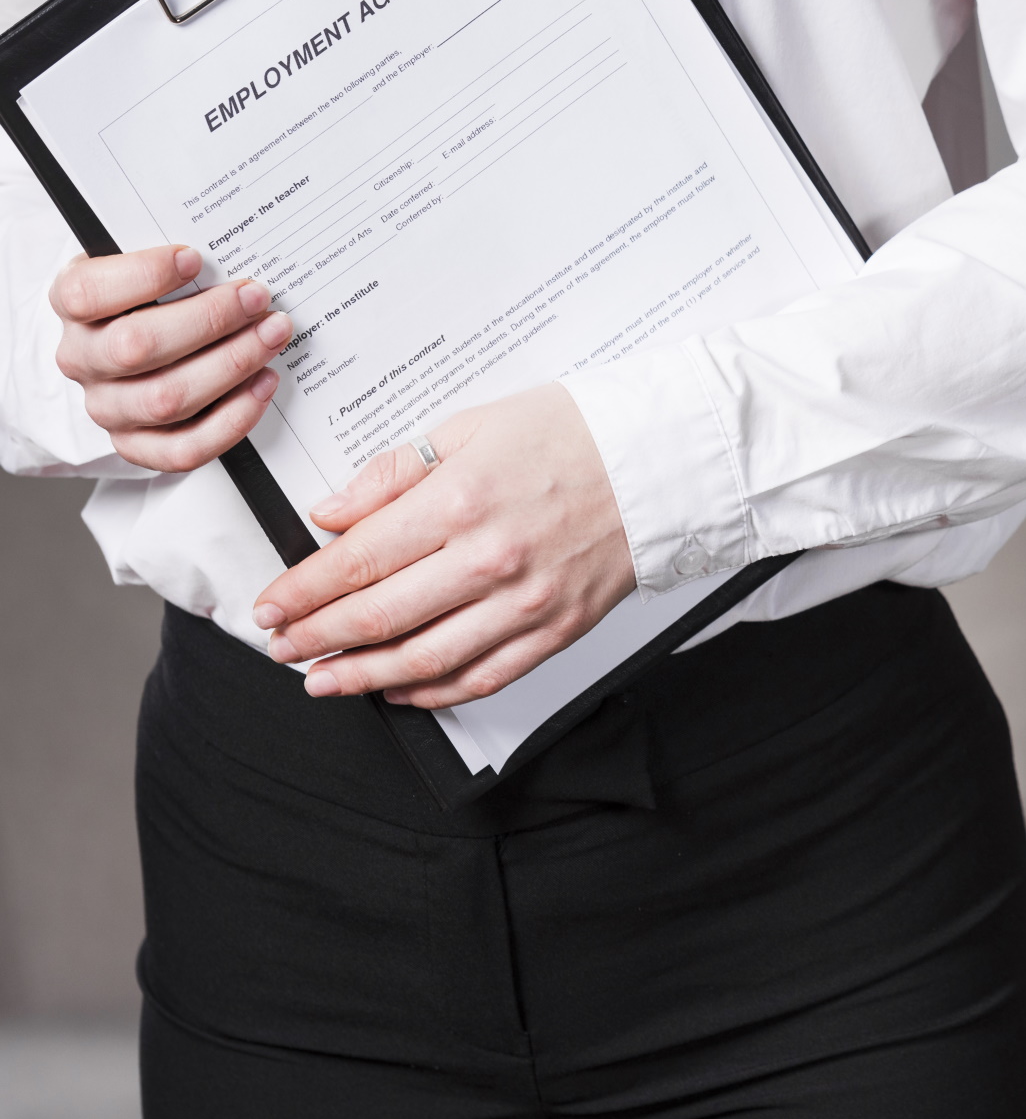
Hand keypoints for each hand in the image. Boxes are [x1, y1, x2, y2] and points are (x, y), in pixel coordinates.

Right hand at [52, 245, 292, 470]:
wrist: (130, 345)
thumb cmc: (148, 297)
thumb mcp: (146, 266)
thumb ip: (174, 262)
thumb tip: (227, 257)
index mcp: (72, 305)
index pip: (87, 293)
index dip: (142, 276)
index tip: (194, 259)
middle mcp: (81, 359)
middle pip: (136, 347)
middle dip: (209, 321)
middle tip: (256, 298)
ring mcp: (107, 407)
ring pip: (167, 399)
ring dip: (232, 365)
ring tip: (272, 335)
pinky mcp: (136, 445)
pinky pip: (184, 449)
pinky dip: (232, 419)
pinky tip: (263, 384)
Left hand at [254, 384, 635, 708]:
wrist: (661, 460)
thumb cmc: (573, 434)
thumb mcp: (471, 426)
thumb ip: (392, 472)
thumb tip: (331, 515)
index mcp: (460, 500)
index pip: (355, 560)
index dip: (301, 591)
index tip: (271, 606)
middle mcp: (490, 559)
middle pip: (378, 616)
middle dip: (315, 638)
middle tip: (283, 646)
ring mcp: (526, 602)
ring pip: (424, 659)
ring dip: (361, 677)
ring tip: (323, 680)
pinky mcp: (557, 629)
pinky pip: (484, 676)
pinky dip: (433, 692)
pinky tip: (399, 690)